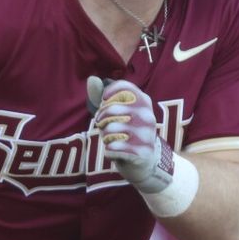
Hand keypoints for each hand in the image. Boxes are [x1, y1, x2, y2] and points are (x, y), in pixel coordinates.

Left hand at [89, 78, 173, 192]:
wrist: (145, 160)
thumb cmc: (126, 131)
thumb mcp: (116, 112)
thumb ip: (101, 96)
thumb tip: (91, 79)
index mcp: (143, 101)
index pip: (124, 87)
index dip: (108, 92)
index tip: (103, 101)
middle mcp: (147, 115)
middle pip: (111, 108)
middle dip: (100, 118)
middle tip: (101, 124)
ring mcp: (147, 134)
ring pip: (110, 129)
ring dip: (104, 136)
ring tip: (109, 139)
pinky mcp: (142, 151)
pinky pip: (113, 148)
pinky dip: (109, 150)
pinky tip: (114, 151)